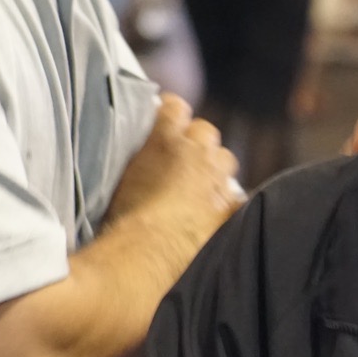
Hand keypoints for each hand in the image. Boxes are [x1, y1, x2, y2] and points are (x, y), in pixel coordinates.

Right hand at [106, 94, 241, 248]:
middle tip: (183, 157)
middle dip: (197, 141)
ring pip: (225, 158)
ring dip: (215, 166)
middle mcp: (196, 153)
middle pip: (206, 131)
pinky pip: (237, 195)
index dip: (171, 113)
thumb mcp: (120, 174)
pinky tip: (218, 208)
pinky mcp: (228, 206)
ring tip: (202, 182)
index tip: (167, 119)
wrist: (147, 250)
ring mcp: (216, 179)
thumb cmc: (122, 214)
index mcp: (165, 140)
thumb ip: (137, 153)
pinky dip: (228, 199)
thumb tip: (139, 150)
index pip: (176, 107)